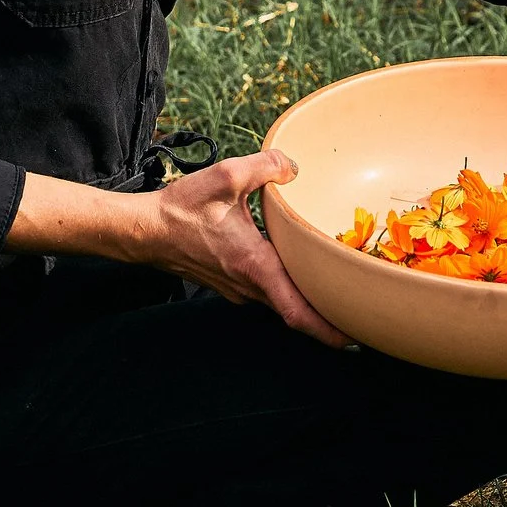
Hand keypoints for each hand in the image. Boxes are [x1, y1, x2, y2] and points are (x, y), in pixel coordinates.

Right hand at [125, 152, 350, 345]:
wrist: (145, 230)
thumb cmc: (181, 209)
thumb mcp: (225, 176)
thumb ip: (265, 167)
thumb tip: (294, 167)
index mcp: (254, 266)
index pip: (295, 311)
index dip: (327, 330)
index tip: (353, 340)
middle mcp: (248, 285)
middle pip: (295, 312)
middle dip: (328, 319)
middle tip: (361, 318)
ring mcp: (237, 288)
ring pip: (280, 303)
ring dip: (307, 304)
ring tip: (339, 296)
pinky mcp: (230, 282)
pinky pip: (266, 292)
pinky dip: (288, 291)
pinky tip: (301, 274)